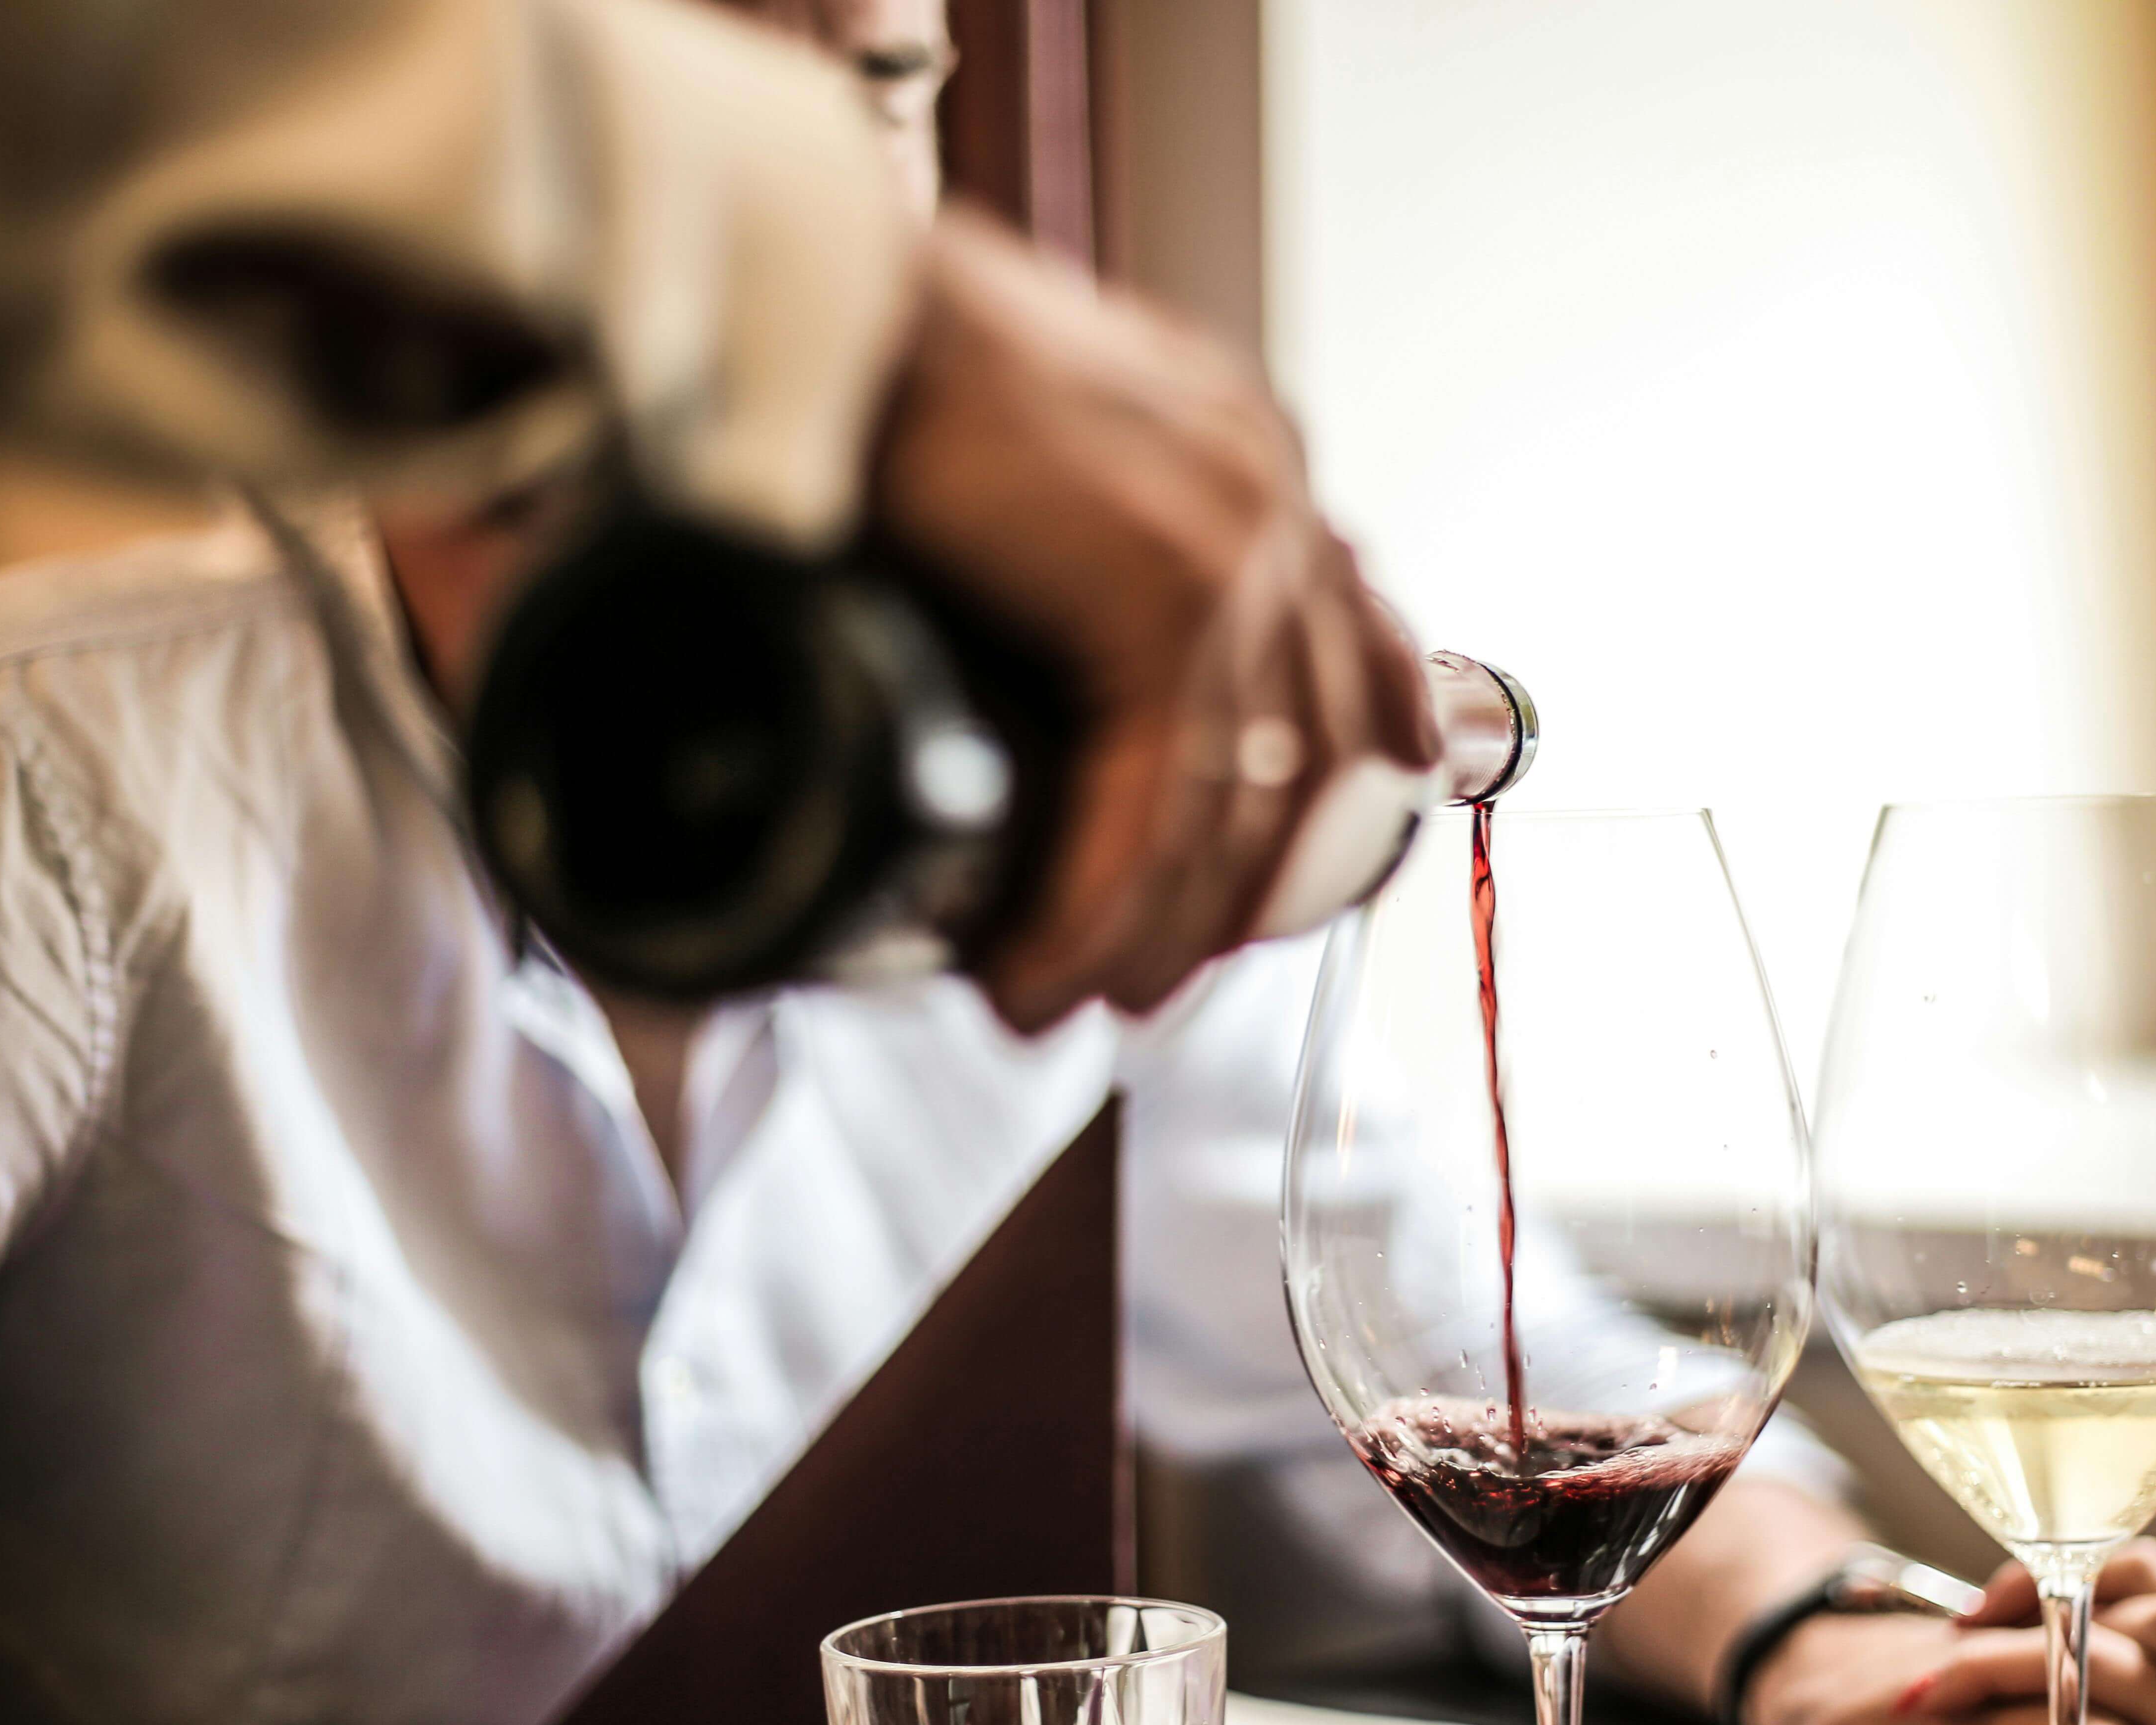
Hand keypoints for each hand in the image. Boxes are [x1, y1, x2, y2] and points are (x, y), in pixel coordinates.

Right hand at [872, 210, 1438, 1029]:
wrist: (805, 292)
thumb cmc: (874, 372)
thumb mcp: (1020, 477)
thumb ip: (1077, 566)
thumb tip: (1051, 694)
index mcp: (1242, 455)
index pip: (1349, 656)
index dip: (1321, 797)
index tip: (1249, 898)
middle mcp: (1265, 489)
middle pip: (1310, 756)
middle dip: (1228, 899)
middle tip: (1139, 983)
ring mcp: (1237, 539)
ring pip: (1236, 801)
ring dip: (1150, 927)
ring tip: (1068, 1000)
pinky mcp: (1171, 590)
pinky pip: (1158, 801)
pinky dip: (1094, 905)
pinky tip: (1037, 966)